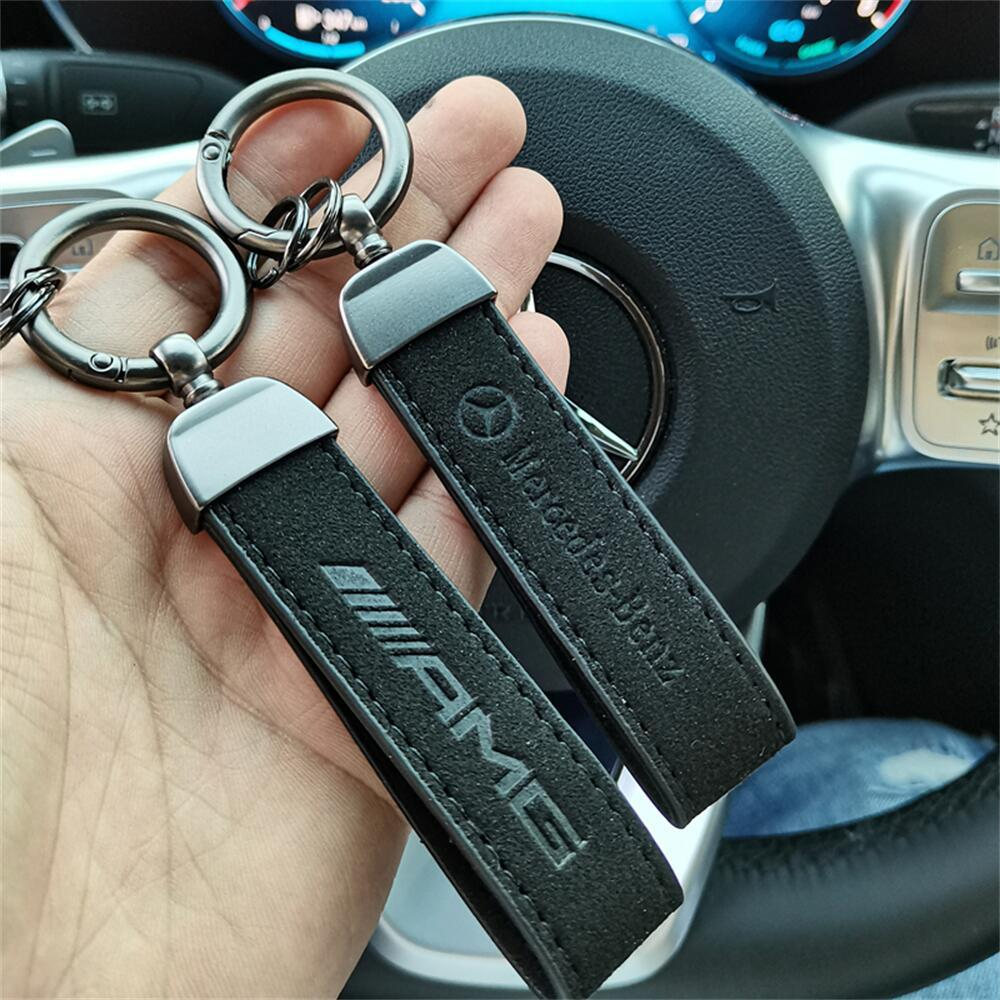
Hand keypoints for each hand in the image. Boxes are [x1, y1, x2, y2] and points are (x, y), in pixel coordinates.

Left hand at [2, 78, 566, 996]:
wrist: (18, 997)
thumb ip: (57, 349)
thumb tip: (144, 243)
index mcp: (76, 462)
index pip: (214, 286)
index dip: (295, 192)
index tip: (367, 123)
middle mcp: (189, 526)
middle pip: (324, 344)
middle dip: (407, 231)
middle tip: (482, 146)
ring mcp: (285, 606)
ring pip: (398, 435)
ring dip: (461, 326)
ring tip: (523, 231)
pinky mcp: (365, 691)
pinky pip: (446, 559)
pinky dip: (488, 468)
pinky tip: (521, 382)